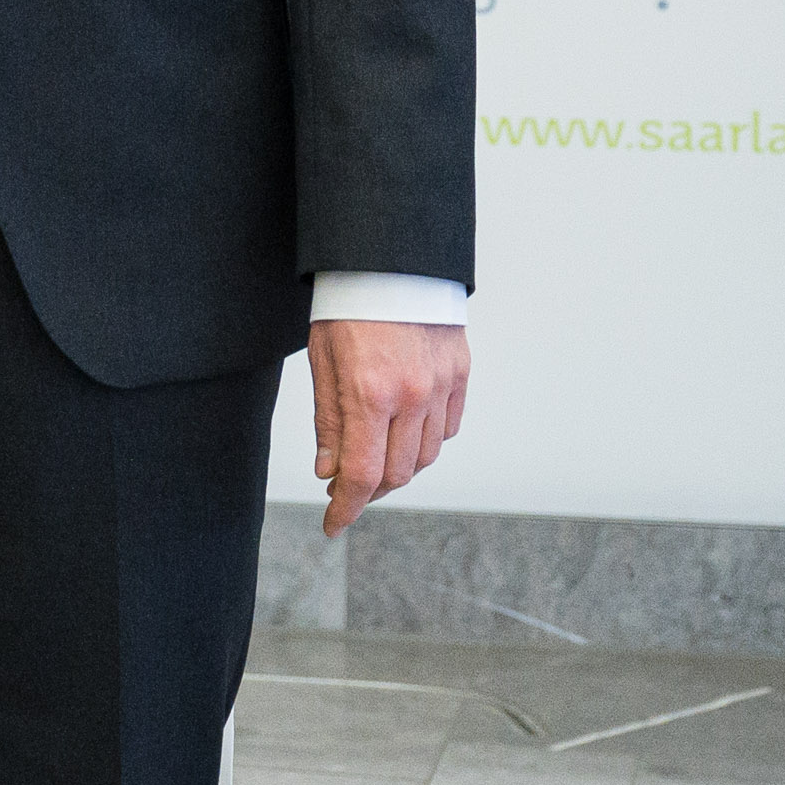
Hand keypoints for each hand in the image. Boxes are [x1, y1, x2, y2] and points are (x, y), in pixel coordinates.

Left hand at [310, 317, 467, 535]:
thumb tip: (329, 472)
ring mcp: (442, 386)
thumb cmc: (347, 307)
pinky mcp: (461, 375)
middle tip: (346, 488)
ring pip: (426, 455)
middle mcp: (412, 395)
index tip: (334, 524)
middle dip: (370, 489)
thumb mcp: (322, 361)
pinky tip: (404, 434)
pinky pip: (447, 428)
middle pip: (398, 472)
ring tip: (373, 460)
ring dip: (399, 468)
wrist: (390, 261)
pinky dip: (426, 442)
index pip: (362, 473)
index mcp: (370, 392)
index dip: (346, 507)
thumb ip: (329, 420)